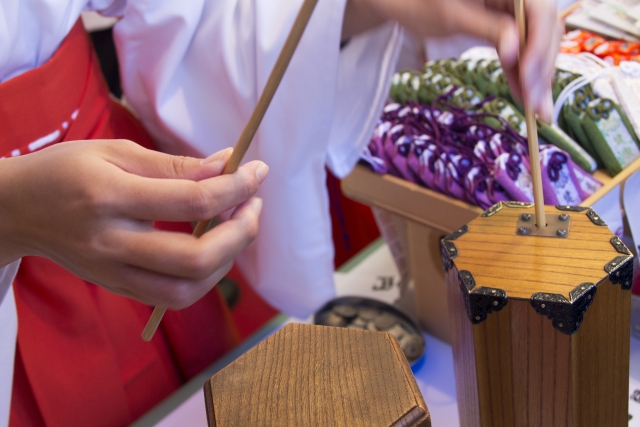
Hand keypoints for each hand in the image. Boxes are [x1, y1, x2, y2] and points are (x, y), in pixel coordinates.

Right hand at [0, 140, 268, 308]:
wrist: (17, 211)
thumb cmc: (66, 171)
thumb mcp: (117, 152)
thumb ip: (175, 165)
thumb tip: (228, 166)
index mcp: (109, 197)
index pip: (192, 200)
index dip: (236, 187)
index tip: (257, 171)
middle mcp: (111, 244)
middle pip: (195, 258)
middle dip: (241, 233)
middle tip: (253, 205)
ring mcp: (113, 274)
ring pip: (188, 289)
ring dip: (228, 260)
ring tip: (238, 227)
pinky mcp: (118, 289)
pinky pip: (173, 296)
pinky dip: (205, 276)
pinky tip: (214, 248)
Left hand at [343, 0, 560, 121]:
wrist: (405, 3)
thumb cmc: (422, 2)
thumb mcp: (454, 15)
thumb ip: (488, 28)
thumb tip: (515, 49)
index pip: (540, 10)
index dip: (538, 45)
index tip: (529, 76)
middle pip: (545, 30)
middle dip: (541, 69)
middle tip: (536, 105)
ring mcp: (515, 9)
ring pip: (538, 44)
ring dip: (537, 78)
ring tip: (536, 110)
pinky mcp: (508, 27)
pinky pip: (522, 50)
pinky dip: (522, 73)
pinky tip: (525, 96)